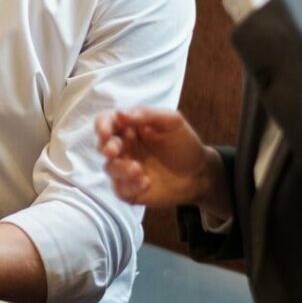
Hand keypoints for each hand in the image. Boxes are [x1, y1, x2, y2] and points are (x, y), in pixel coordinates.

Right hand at [96, 107, 228, 218]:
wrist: (199, 173)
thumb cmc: (184, 144)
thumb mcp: (172, 122)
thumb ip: (147, 115)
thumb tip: (119, 113)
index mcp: (129, 127)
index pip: (106, 122)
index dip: (102, 125)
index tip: (106, 132)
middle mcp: (123, 147)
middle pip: (102, 145)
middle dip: (106, 147)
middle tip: (114, 151)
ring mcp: (125, 169)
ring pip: (109, 168)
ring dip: (120, 168)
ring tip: (138, 169)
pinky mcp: (129, 189)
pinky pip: (120, 189)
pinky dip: (130, 186)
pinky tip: (146, 182)